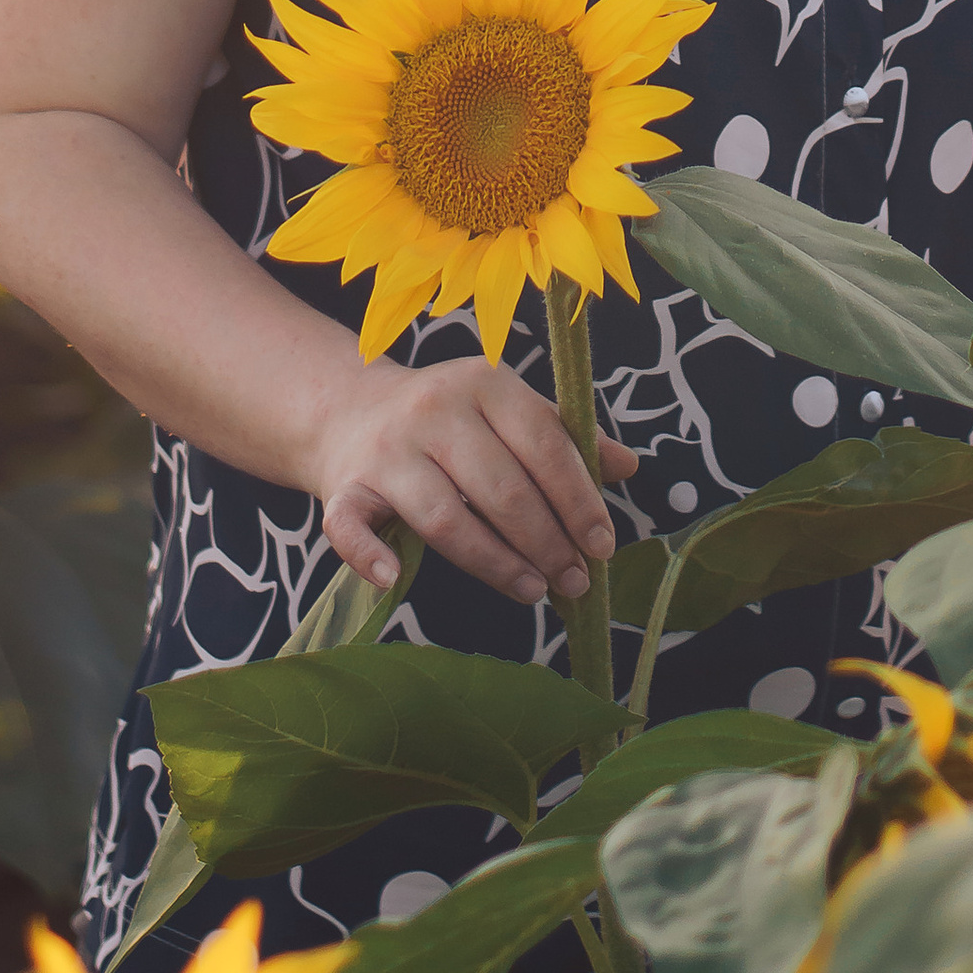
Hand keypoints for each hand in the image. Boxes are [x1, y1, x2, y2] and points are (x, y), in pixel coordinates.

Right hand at [311, 353, 638, 604]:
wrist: (351, 410)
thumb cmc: (451, 418)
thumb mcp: (509, 410)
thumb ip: (564, 436)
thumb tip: (628, 467)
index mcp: (484, 382)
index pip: (543, 442)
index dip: (577, 498)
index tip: (603, 543)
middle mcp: (433, 410)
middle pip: (499, 488)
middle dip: (546, 542)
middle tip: (576, 581)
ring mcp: (386, 450)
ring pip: (444, 517)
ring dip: (495, 563)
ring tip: (534, 590)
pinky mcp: (344, 487)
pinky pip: (350, 527)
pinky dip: (369, 556)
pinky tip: (394, 578)